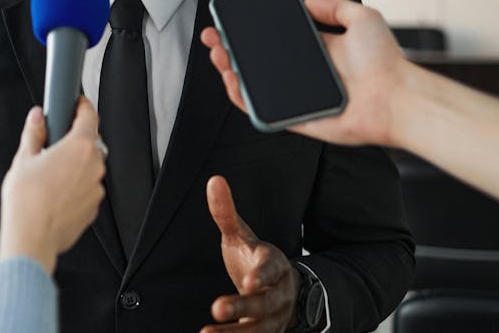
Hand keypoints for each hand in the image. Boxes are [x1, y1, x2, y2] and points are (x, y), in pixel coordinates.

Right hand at [0, 99, 105, 273]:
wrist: (32, 238)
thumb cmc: (27, 201)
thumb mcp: (24, 159)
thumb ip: (34, 133)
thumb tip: (37, 118)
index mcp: (79, 147)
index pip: (89, 115)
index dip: (82, 105)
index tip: (76, 103)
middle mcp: (94, 166)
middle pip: (89, 142)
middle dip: (72, 141)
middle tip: (51, 145)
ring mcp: (96, 188)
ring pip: (88, 167)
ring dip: (73, 166)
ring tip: (49, 176)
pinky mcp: (93, 207)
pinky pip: (86, 188)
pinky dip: (75, 187)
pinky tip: (54, 194)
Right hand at [200, 0, 411, 146]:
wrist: (396, 98)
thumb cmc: (385, 62)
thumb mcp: (362, 17)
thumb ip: (333, 6)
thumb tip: (306, 0)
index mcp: (316, 52)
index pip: (273, 40)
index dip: (249, 31)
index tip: (231, 20)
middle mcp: (303, 74)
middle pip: (256, 62)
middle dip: (230, 49)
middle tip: (213, 38)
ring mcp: (297, 97)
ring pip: (253, 86)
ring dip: (230, 71)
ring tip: (218, 56)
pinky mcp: (295, 119)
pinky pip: (262, 111)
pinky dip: (242, 99)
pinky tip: (233, 81)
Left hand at [202, 176, 296, 332]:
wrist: (285, 289)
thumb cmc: (255, 258)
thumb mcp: (242, 235)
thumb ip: (226, 212)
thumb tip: (214, 181)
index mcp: (274, 263)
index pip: (271, 268)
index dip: (262, 275)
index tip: (249, 281)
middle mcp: (278, 291)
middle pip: (264, 301)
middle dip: (242, 305)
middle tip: (217, 306)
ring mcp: (275, 315)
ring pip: (260, 326)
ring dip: (236, 332)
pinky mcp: (268, 331)